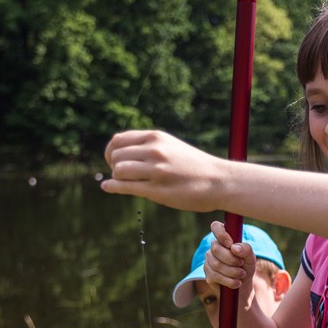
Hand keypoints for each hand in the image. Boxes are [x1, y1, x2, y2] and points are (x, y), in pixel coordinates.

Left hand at [101, 130, 226, 212]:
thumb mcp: (171, 146)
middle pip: (116, 155)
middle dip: (114, 166)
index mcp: (157, 137)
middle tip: (123, 175)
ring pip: (119, 170)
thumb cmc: (194, 166)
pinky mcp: (157, 190)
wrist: (219, 181)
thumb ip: (149, 146)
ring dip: (118, 178)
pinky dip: (112, 187)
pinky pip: (126, 187)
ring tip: (128, 182)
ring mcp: (156, 170)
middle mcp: (155, 150)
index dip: (111, 151)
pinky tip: (108, 187)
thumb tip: (120, 152)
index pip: (119, 140)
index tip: (115, 161)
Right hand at [203, 221, 256, 292]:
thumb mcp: (251, 257)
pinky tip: (237, 282)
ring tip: (242, 274)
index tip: (230, 244)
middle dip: (231, 259)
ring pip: (216, 264)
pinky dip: (229, 280)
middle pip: (216, 249)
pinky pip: (215, 276)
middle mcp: (214, 247)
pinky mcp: (208, 274)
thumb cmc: (246, 266)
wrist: (243, 284)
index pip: (216, 227)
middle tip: (242, 264)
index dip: (221, 234)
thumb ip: (246, 249)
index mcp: (224, 238)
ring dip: (232, 271)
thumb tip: (234, 247)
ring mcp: (209, 261)